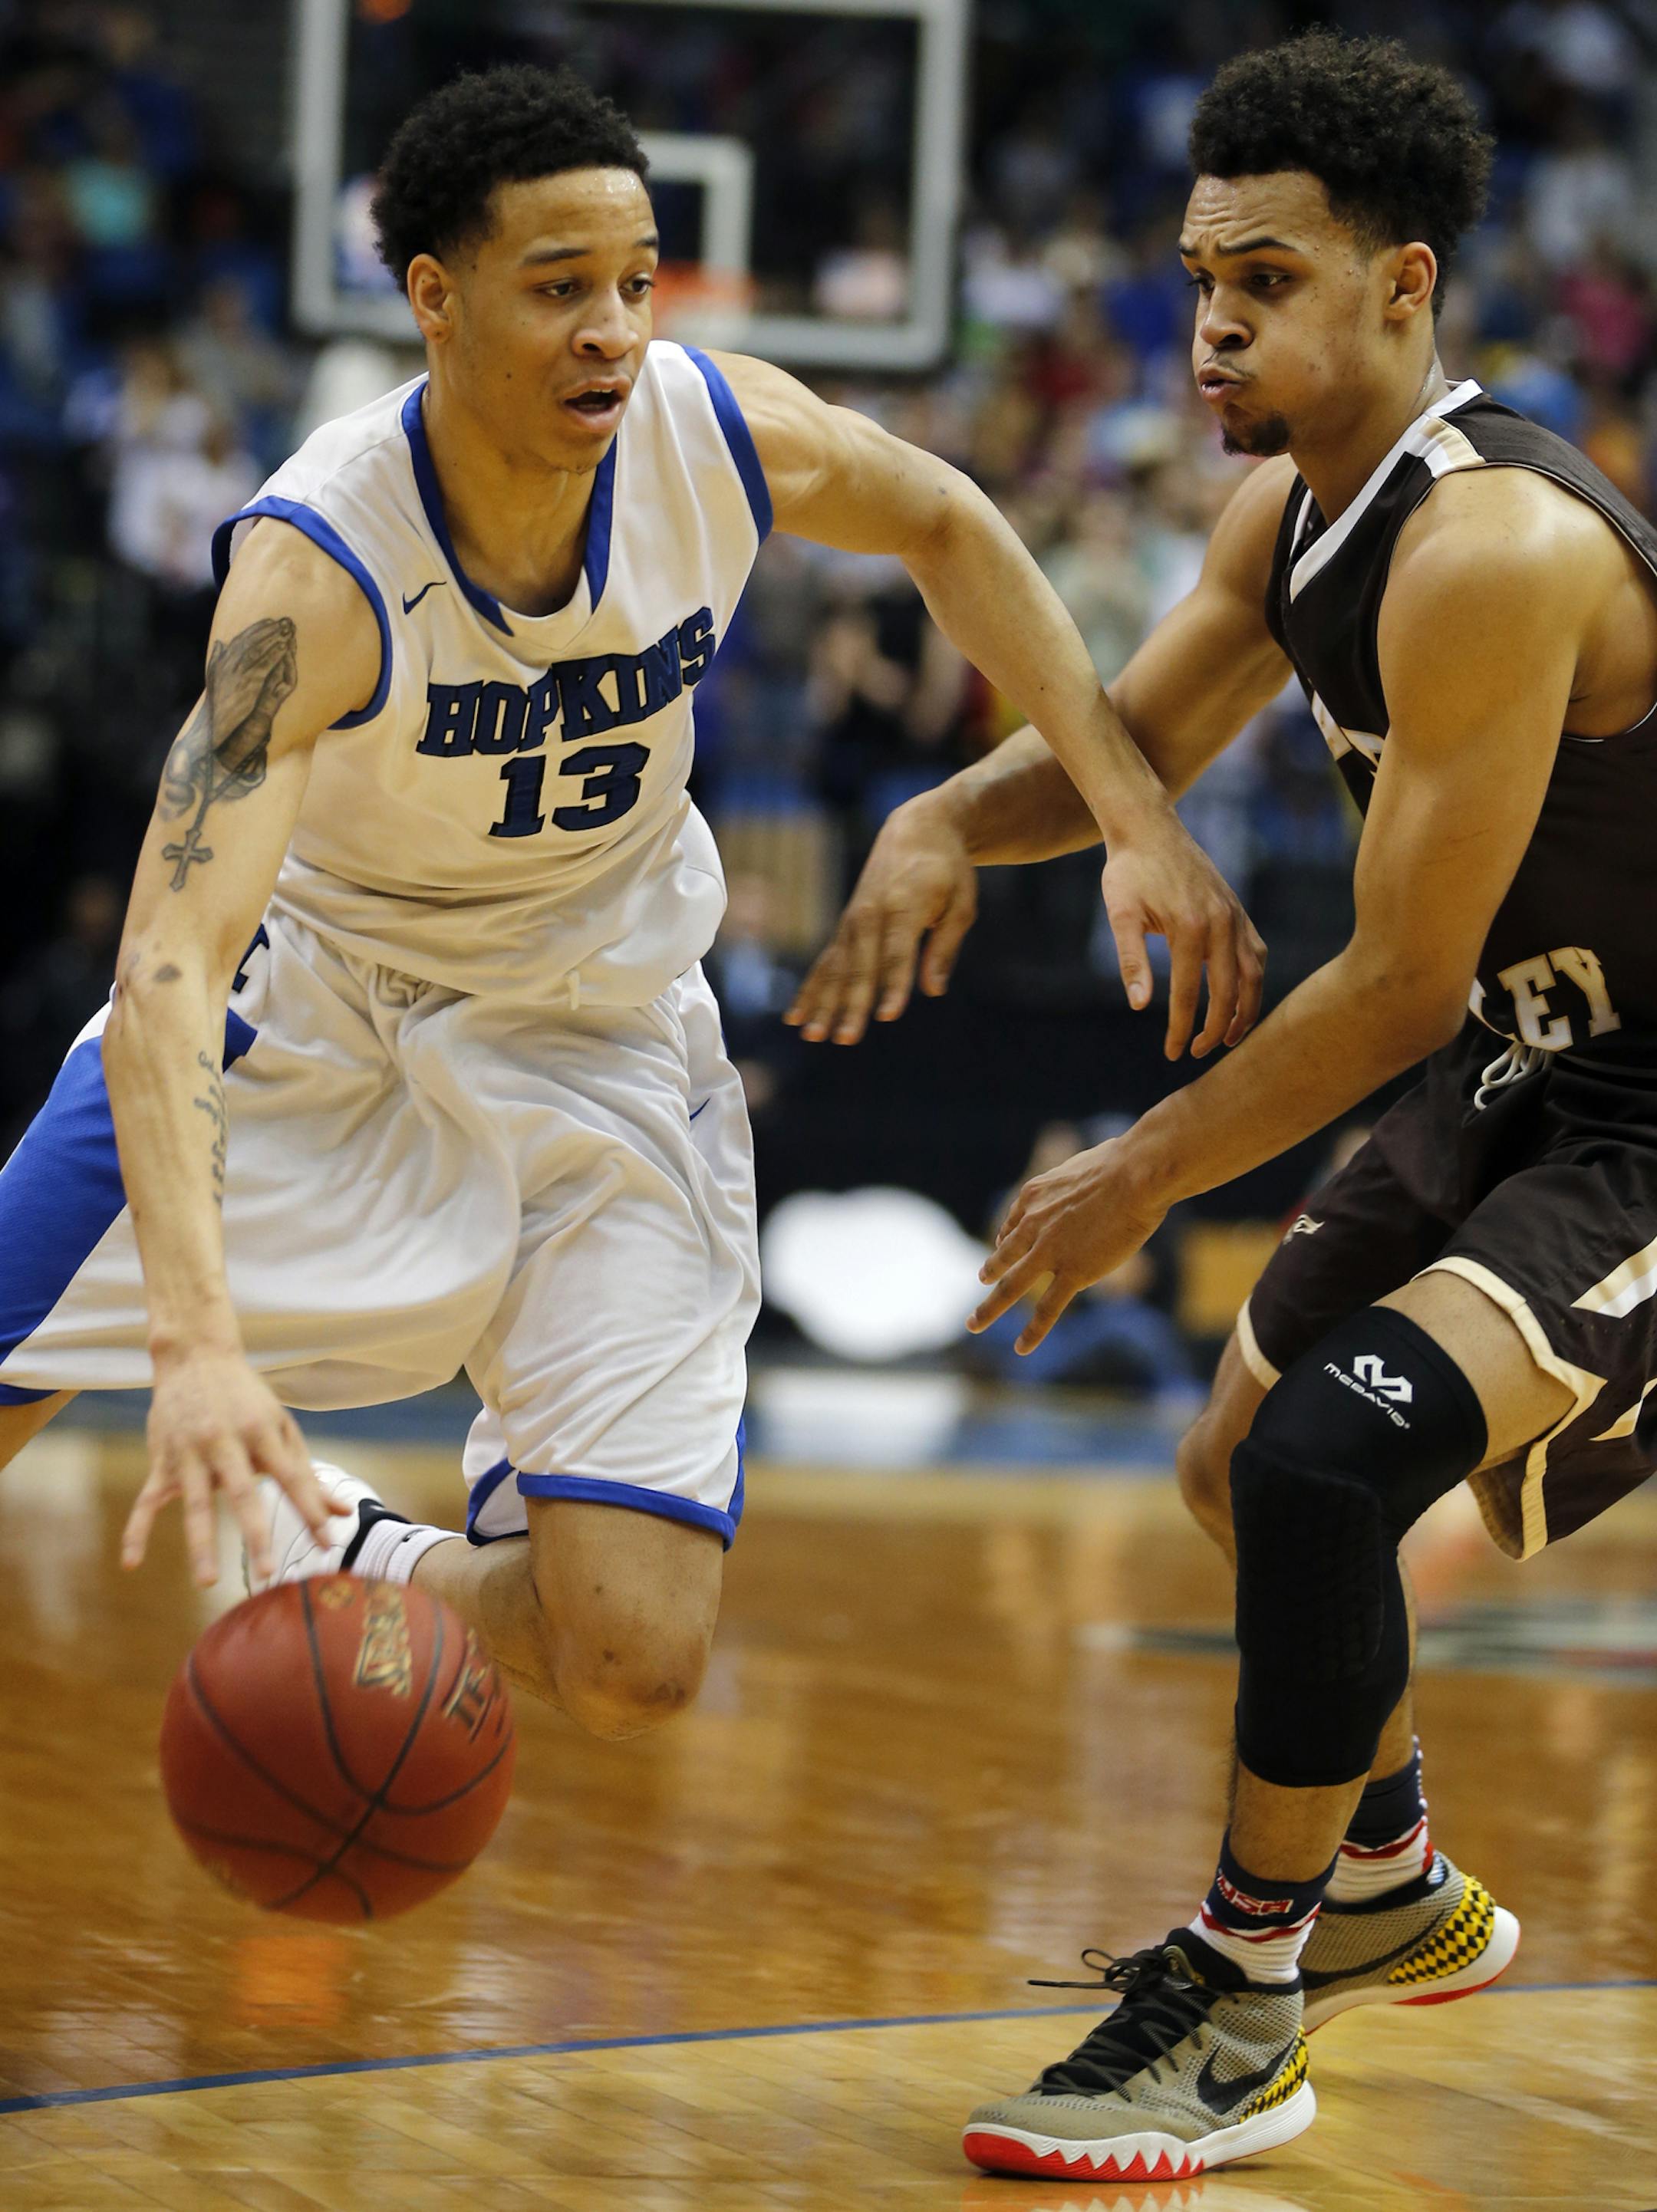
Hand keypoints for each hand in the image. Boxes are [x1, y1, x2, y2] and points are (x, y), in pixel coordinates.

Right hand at [122, 1348, 331, 1586]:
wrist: (195, 1356)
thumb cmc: (248, 1399)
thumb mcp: (281, 1428)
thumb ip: (306, 1474)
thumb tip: (342, 1514)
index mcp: (262, 1432)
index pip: (291, 1477)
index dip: (309, 1509)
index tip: (327, 1542)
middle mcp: (225, 1441)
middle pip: (242, 1493)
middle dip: (255, 1534)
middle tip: (268, 1572)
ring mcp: (190, 1452)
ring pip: (195, 1503)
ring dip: (201, 1544)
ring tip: (207, 1583)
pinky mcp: (162, 1459)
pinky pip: (146, 1502)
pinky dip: (136, 1532)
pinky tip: (130, 1564)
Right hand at [785, 793, 977, 1044]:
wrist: (916, 831)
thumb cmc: (946, 870)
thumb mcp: (961, 904)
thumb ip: (944, 947)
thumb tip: (933, 990)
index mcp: (904, 907)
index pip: (897, 953)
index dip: (894, 985)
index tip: (888, 1016)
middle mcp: (870, 915)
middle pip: (860, 967)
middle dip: (851, 1004)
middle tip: (846, 1038)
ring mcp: (852, 922)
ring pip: (835, 969)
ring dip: (823, 1003)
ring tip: (812, 1035)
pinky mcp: (844, 928)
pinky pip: (824, 963)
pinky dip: (811, 989)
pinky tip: (797, 1017)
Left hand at [969, 1138, 1166, 1351]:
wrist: (1134, 1176)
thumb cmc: (1121, 1163)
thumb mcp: (1083, 1164)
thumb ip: (1078, 1180)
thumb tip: (1093, 1173)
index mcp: (1034, 1197)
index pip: (1014, 1224)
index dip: (1008, 1239)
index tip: (1005, 1248)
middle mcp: (1032, 1225)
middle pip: (1003, 1256)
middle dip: (990, 1271)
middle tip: (980, 1282)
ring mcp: (1049, 1252)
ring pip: (1011, 1287)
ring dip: (990, 1308)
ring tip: (974, 1324)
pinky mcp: (1073, 1273)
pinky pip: (1048, 1310)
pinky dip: (1033, 1332)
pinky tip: (1021, 1348)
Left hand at [1101, 814, 1265, 1060]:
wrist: (1149, 828)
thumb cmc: (1128, 871)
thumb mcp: (1120, 914)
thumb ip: (1132, 961)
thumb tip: (1139, 1006)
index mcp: (1191, 928)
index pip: (1188, 994)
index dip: (1181, 1029)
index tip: (1173, 1054)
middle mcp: (1222, 923)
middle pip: (1229, 992)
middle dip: (1215, 1029)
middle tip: (1196, 1051)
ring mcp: (1236, 916)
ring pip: (1254, 975)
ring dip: (1244, 1011)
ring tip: (1227, 1038)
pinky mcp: (1239, 911)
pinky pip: (1256, 953)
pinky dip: (1253, 982)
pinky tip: (1240, 1000)